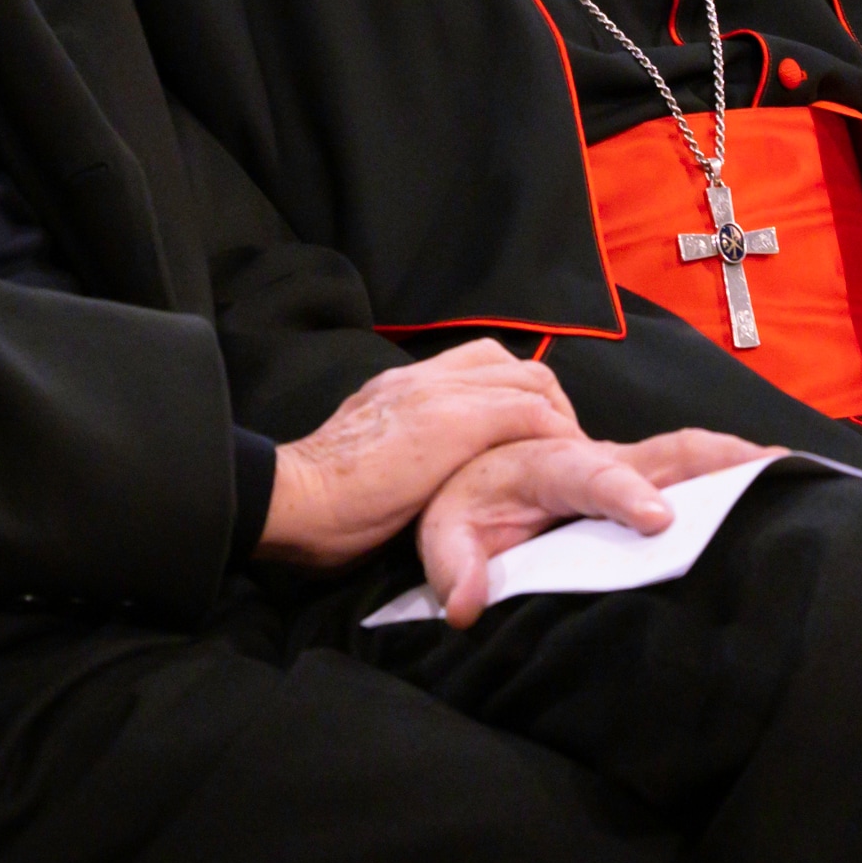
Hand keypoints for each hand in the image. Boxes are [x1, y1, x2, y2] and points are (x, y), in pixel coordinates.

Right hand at [258, 341, 580, 568]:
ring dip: (556, 417)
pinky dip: (555, 436)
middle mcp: (422, 377)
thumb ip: (392, 448)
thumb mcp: (362, 455)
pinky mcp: (456, 421)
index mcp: (399, 384)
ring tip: (566, 457)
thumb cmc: (317, 498)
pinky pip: (529, 415)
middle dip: (545, 401)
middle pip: (510, 364)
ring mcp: (440, 394)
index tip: (528, 436)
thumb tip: (413, 476)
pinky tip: (564, 465)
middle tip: (556, 446)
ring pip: (528, 380)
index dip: (513, 394)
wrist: (295, 496)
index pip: (476, 364)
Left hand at [420, 429, 772, 624]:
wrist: (467, 474)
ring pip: (688, 458)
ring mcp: (626, 469)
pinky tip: (775, 490)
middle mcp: (597, 458)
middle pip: (665, 453)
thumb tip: (467, 608)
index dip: (623, 494)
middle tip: (771, 469)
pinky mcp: (641, 482)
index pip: (590, 477)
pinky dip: (733, 475)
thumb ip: (455, 564)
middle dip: (716, 459)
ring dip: (738, 464)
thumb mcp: (444, 533)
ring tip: (793, 474)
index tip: (658, 518)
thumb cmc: (462, 503)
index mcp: (547, 464)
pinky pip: (690, 472)